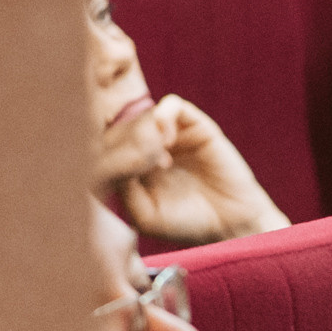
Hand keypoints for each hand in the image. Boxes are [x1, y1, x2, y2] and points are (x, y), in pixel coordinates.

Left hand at [111, 96, 289, 245]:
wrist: (230, 224)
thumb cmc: (186, 223)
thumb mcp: (143, 214)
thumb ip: (122, 185)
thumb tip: (114, 154)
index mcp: (130, 166)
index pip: (101, 146)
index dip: (104, 157)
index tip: (123, 181)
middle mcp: (147, 145)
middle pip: (117, 128)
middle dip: (125, 148)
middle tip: (144, 171)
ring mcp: (172, 133)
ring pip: (141, 115)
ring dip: (144, 136)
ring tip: (161, 163)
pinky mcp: (196, 126)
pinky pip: (172, 105)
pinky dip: (164, 118)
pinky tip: (168, 143)